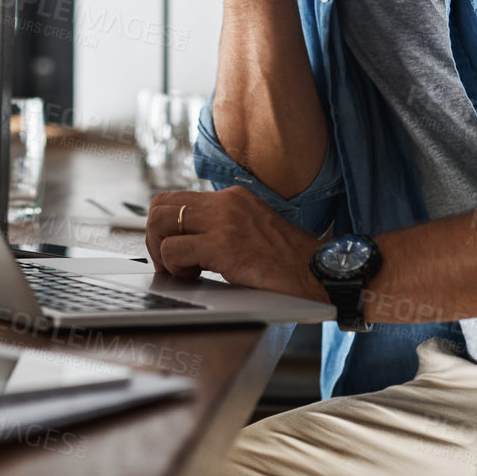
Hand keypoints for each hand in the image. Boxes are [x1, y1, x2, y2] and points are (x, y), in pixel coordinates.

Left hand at [144, 186, 326, 302]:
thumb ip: (224, 228)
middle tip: (170, 264)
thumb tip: (189, 241)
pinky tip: (195, 278)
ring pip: (160, 224)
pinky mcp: (223, 246)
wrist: (321, 274)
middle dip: (155, 238)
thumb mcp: (255, 231)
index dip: (164, 226)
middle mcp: (226, 202)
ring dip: (163, 253)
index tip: (172, 250)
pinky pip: (174, 250)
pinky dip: (175, 268)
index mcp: (233, 197)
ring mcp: (224, 222)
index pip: (176, 198)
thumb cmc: (291, 263)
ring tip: (184, 272)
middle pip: (160, 206)